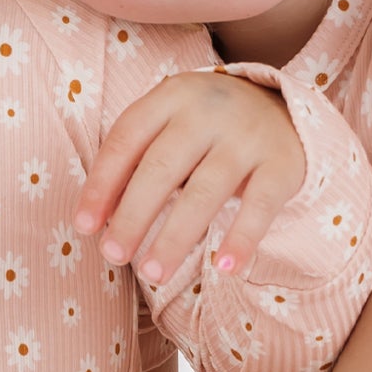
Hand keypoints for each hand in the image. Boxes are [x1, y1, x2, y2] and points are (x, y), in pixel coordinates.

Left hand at [76, 71, 303, 282]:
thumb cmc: (208, 129)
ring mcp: (247, 136)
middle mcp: (208, 112)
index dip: (102, 185)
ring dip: (174, 238)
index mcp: (171, 96)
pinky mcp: (282, 163)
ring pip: (205, 192)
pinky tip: (223, 269)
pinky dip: (241, 239)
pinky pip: (259, 207)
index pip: (126, 140)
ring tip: (153, 274)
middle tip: (113, 256)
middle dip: (132, 217)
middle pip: (161, 168)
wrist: (286, 110)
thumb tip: (97, 219)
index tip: (84, 226)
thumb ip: (136, 160)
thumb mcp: (170, 125)